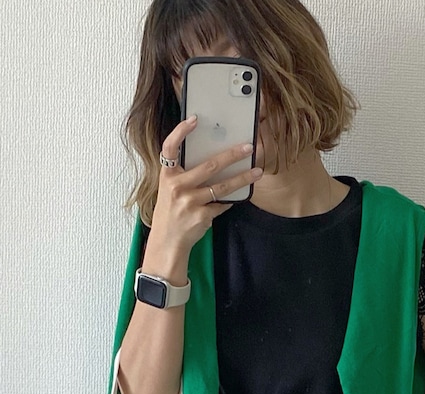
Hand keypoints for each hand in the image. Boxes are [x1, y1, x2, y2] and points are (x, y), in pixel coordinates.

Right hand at [149, 116, 264, 253]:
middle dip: (232, 155)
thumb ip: (185, 174)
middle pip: (209, 166)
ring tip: (257, 172)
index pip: (170, 148)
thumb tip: (214, 159)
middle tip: (248, 147)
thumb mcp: (170, 190)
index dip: (180, 132)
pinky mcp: (201, 216)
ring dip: (242, 178)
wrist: (167, 242)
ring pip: (222, 187)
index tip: (194, 119)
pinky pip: (221, 204)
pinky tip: (236, 196)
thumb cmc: (171, 212)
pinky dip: (229, 200)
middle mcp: (177, 187)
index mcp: (167, 176)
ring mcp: (189, 202)